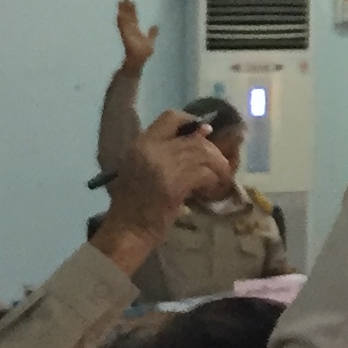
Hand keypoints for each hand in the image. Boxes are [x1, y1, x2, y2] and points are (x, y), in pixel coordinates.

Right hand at [95, 110, 234, 257]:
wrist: (127, 230)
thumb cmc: (134, 203)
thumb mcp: (143, 168)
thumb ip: (165, 151)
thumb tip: (203, 133)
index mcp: (140, 144)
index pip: (171, 117)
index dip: (192, 122)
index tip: (205, 133)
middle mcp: (151, 150)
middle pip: (195, 138)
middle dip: (213, 151)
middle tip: (219, 165)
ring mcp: (162, 166)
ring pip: (204, 154)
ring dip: (218, 167)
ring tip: (220, 179)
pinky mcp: (174, 184)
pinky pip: (205, 174)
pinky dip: (214, 181)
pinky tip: (212, 191)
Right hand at [115, 0, 157, 70]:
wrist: (137, 61)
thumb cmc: (143, 53)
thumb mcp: (150, 40)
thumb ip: (152, 33)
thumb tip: (156, 25)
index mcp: (136, 30)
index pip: (133, 17)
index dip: (132, 9)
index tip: (130, 1)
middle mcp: (130, 30)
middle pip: (128, 16)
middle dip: (126, 7)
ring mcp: (127, 33)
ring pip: (124, 19)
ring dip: (122, 11)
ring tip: (120, 2)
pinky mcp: (126, 37)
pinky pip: (122, 27)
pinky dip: (120, 21)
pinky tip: (118, 14)